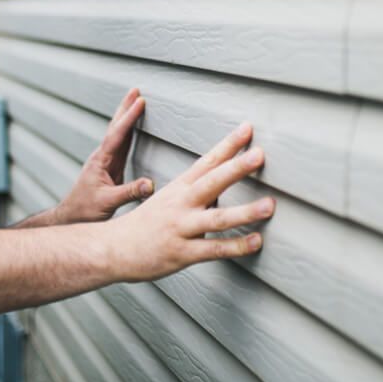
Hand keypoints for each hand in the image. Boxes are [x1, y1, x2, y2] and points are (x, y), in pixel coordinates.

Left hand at [54, 88, 153, 223]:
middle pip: (115, 127)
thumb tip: (151, 184)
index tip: (140, 101)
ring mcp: (105, 161)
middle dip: (125, 108)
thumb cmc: (85, 210)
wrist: (71, 217)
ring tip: (135, 101)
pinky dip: (128, 131)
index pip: (118, 135)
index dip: (129, 118)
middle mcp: (102, 157)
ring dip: (126, 117)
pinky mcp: (110, 167)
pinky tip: (131, 128)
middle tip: (135, 90)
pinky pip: (121, 144)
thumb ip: (129, 192)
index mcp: (101, 161)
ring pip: (118, 134)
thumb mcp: (108, 203)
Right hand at [102, 122, 274, 281]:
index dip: (228, 145)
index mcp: (180, 187)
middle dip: (237, 167)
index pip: (207, 161)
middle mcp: (181, 204)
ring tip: (270, 205)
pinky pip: (213, 250)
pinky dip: (237, 246)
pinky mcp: (182, 253)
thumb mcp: (169, 198)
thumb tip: (226, 184)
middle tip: (260, 154)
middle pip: (212, 182)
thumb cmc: (146, 223)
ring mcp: (181, 228)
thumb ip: (198, 191)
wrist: (112, 248)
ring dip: (245, 211)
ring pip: (217, 218)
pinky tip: (257, 241)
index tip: (248, 128)